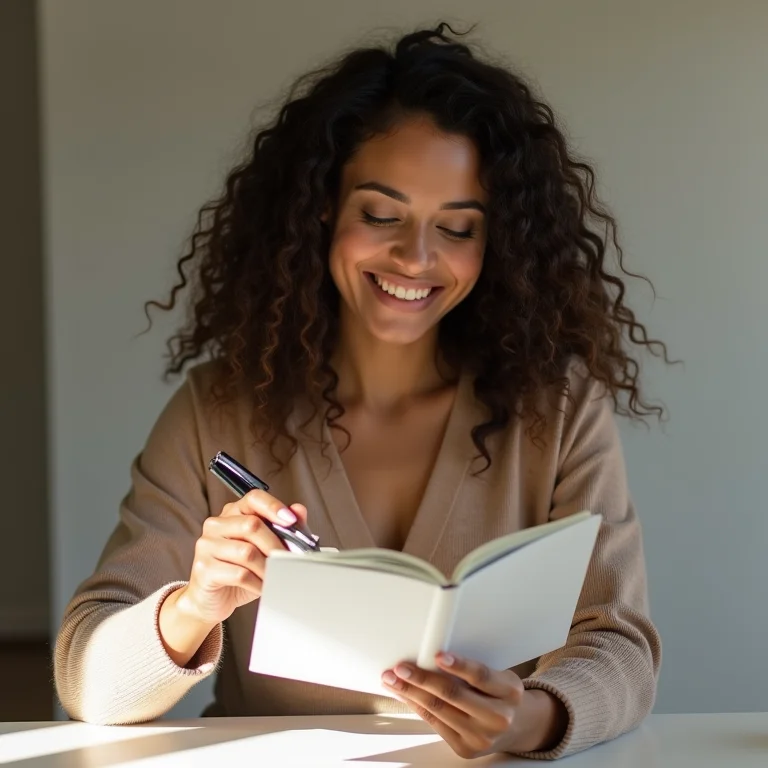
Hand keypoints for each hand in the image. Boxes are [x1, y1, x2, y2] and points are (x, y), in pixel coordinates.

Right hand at [178, 491, 308, 625]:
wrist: (211, 601)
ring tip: (276, 575)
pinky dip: (257, 583)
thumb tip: (298, 510)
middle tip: (290, 558)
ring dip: (267, 567)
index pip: (254, 498)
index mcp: (232, 512)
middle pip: (253, 525)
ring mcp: (207, 545)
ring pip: (247, 552)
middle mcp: (216, 524)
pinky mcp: (204, 568)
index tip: (291, 520)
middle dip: (276, 544)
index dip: (274, 507)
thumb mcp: (263, 549)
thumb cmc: (239, 571)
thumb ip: (282, 528)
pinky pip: (240, 574)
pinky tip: (262, 586)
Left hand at [381, 652, 562, 758]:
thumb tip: (431, 656)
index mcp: (509, 692)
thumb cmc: (501, 694)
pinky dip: (416, 707)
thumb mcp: (499, 677)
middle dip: (422, 679)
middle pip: (453, 695)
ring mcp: (481, 737)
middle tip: (401, 667)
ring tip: (392, 680)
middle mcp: (498, 717)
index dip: (458, 665)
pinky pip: (435, 724)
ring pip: (439, 710)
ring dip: (410, 693)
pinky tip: (405, 695)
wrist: (516, 727)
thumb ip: (473, 670)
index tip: (438, 655)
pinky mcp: (466, 749)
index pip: (481, 676)